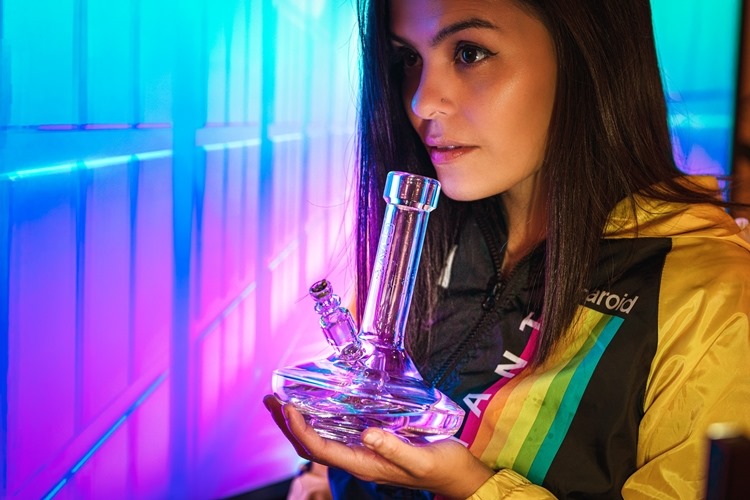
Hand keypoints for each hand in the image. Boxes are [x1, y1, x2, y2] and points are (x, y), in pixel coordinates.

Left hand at [263, 395, 494, 498]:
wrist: (460, 477)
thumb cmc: (444, 469)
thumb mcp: (422, 458)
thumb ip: (394, 447)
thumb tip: (367, 434)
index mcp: (365, 465)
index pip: (320, 449)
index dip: (301, 429)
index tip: (288, 407)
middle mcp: (359, 460)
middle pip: (311, 446)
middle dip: (287, 424)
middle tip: (270, 399)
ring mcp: (364, 454)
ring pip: (319, 440)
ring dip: (297, 423)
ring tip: (281, 402)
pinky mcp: (372, 445)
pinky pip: (336, 435)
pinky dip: (318, 421)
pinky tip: (316, 408)